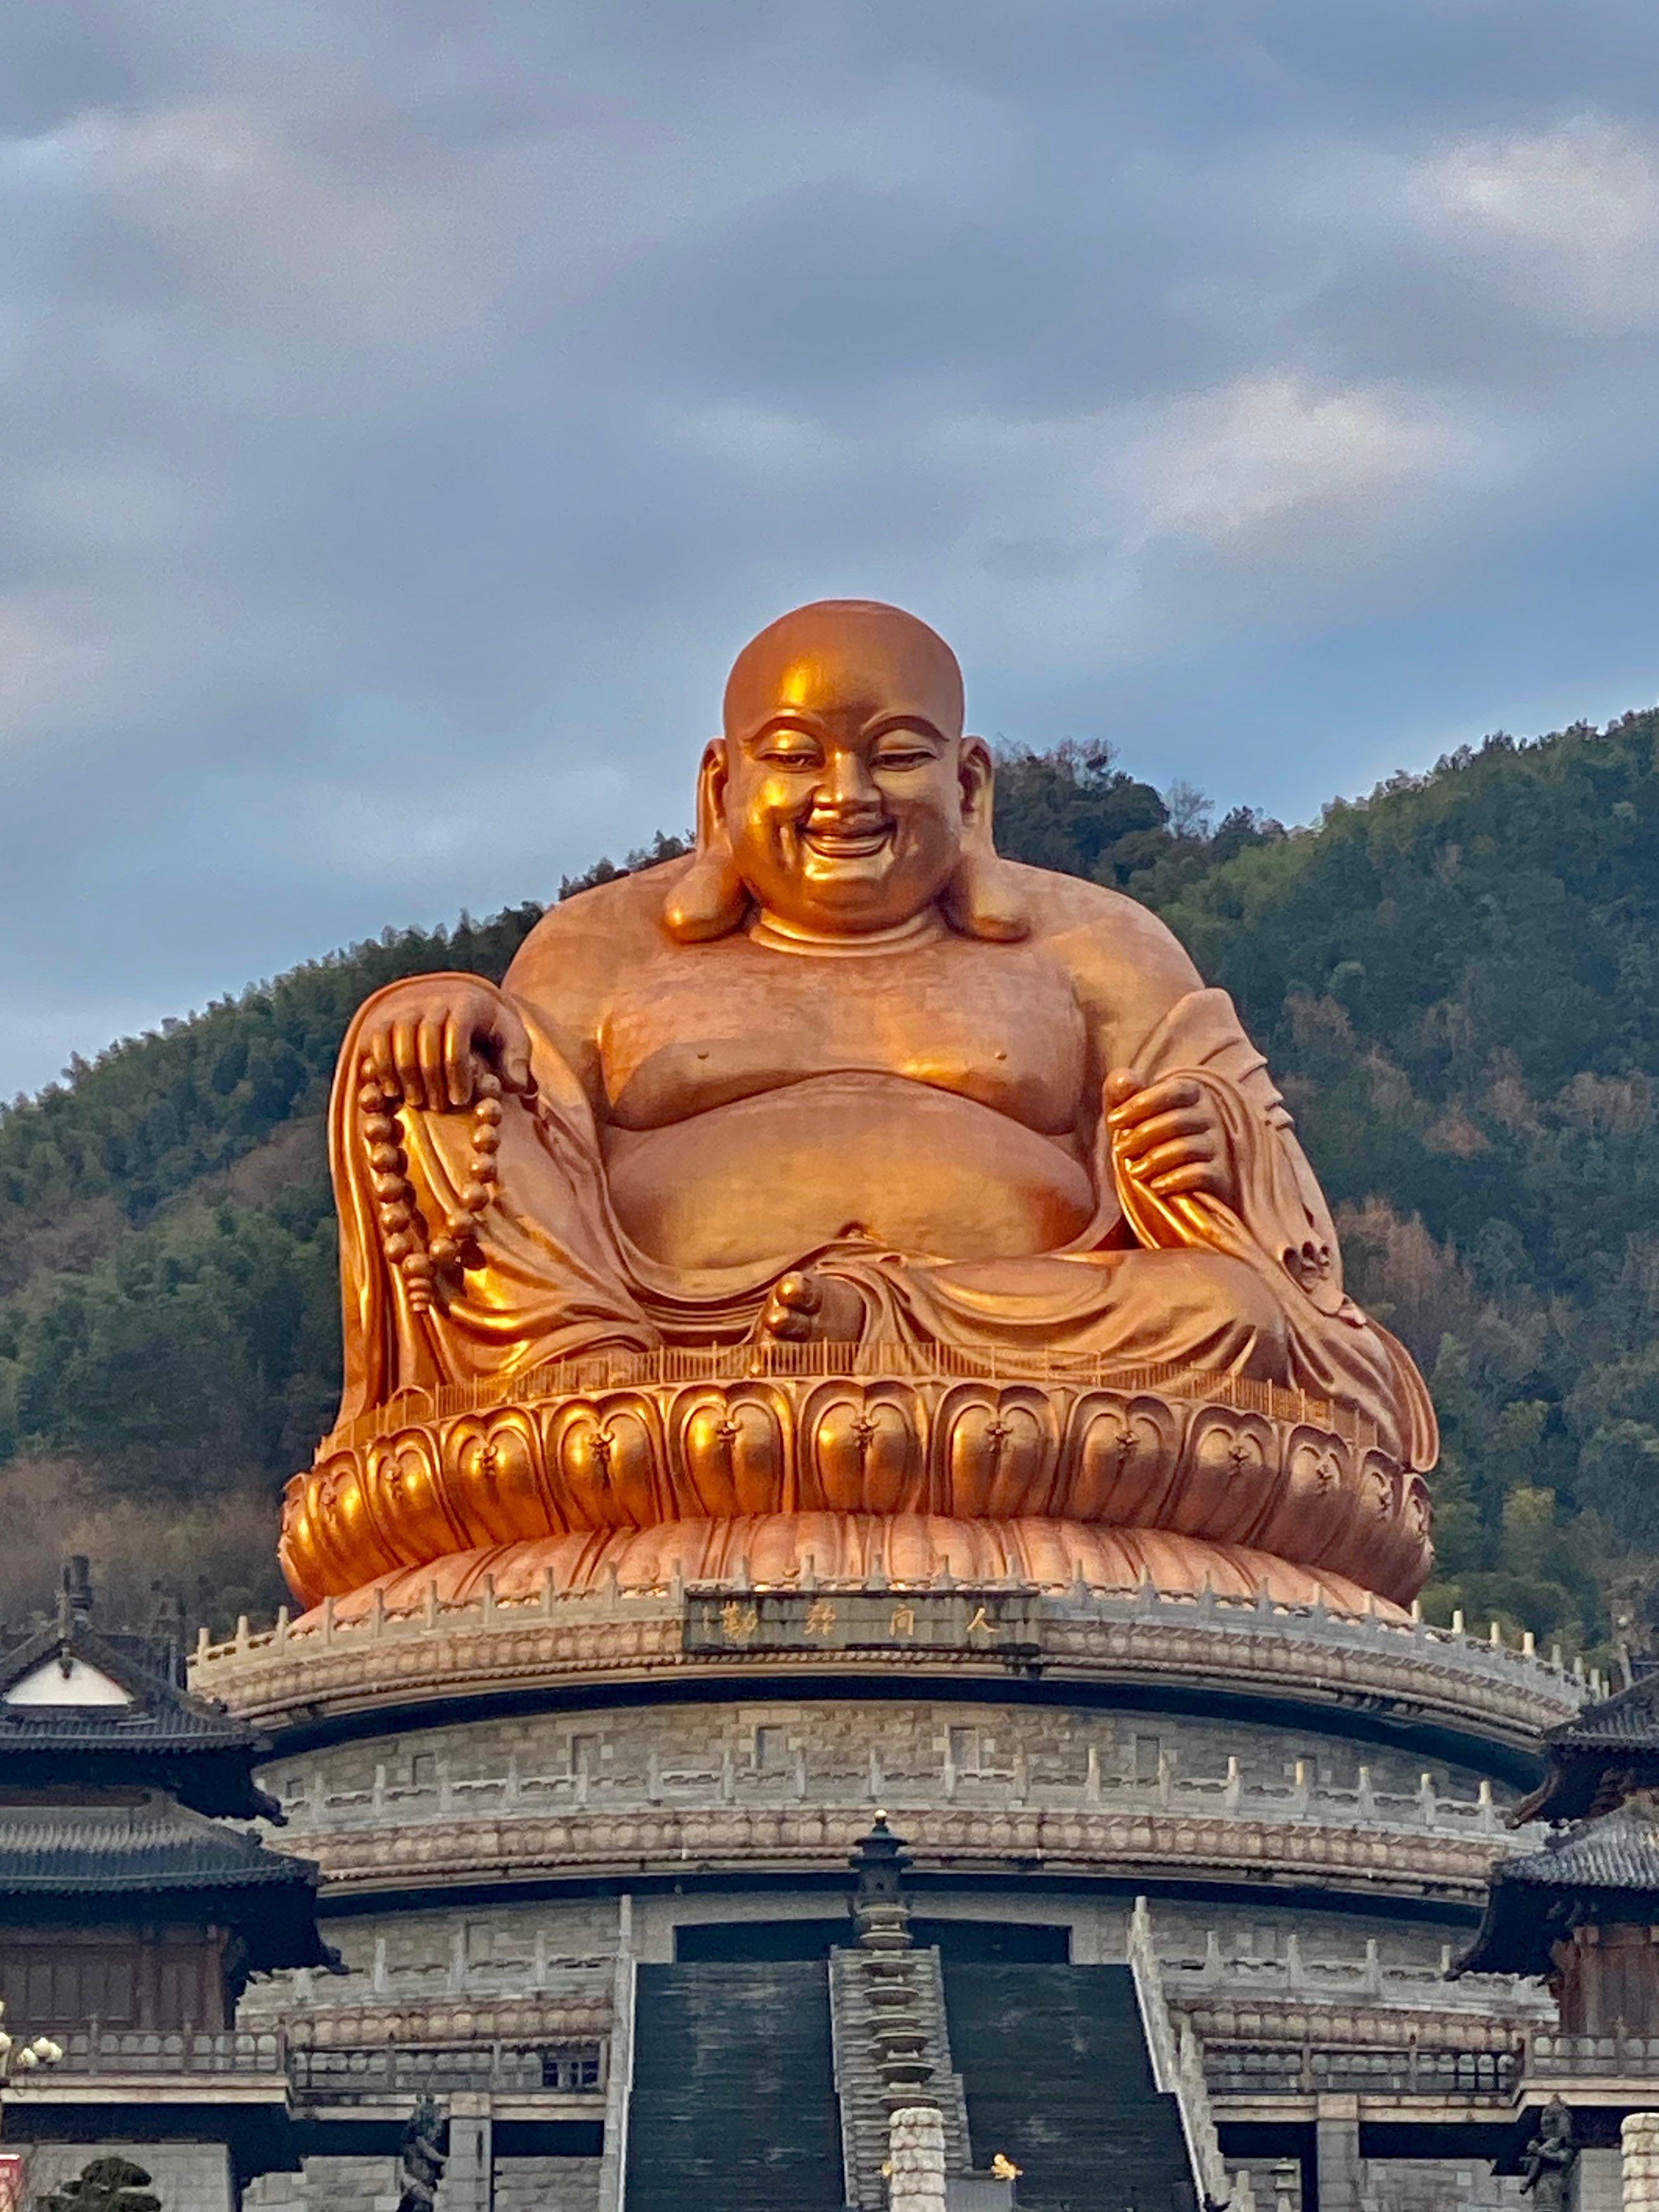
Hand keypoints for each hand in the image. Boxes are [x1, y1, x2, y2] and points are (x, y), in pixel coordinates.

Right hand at [358, 978, 533, 1109]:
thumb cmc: (486, 1028)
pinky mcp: (382, 1019)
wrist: (452, 998)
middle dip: (432, 1079)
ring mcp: (404, 1008)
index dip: (457, 1073)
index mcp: (466, 1004)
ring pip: (397, 1042)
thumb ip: (517, 1059)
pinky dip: (382, 1069)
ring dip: (406, 1077)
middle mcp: (432, 1001)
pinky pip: (375, 1043)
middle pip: (426, 1042)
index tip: (461, 1100)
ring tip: (417, 1102)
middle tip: (440, 1107)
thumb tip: (516, 1086)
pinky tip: (392, 1092)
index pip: (456, 1038)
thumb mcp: (511, 1037)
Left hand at [1104, 1068, 1235, 1204]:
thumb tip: (1122, 1077)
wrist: (1186, 1185)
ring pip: (1186, 1148)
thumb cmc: (1154, 1142)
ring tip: (1134, 1172)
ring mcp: (1220, 1146)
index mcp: (1193, 1094)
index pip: (1171, 1091)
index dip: (1140, 1103)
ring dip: (1154, 1160)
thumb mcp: (1134, 1118)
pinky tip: (1156, 1187)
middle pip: (1176, 1121)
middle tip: (1119, 1149)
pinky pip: (1200, 1174)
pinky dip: (1174, 1180)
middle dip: (1142, 1135)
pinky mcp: (1222, 1176)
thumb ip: (1123, 1096)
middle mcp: (1211, 1116)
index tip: (1113, 1120)